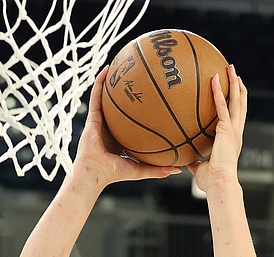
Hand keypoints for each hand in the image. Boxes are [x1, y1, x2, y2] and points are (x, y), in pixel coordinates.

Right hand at [74, 73, 182, 188]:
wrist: (95, 173)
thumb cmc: (114, 174)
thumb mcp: (141, 169)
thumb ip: (159, 169)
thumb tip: (181, 169)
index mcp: (121, 139)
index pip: (132, 122)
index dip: (141, 111)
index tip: (153, 100)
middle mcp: (111, 128)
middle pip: (120, 106)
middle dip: (128, 91)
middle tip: (140, 77)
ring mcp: (100, 121)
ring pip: (107, 98)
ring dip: (113, 81)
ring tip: (121, 64)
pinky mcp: (92, 117)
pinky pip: (96, 96)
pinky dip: (100, 82)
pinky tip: (108, 69)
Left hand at [190, 68, 247, 191]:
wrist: (219, 184)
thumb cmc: (212, 183)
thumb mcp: (201, 170)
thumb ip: (196, 162)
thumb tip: (186, 161)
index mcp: (232, 140)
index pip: (236, 118)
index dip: (236, 104)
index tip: (234, 93)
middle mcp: (236, 132)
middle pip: (240, 104)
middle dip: (238, 87)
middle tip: (234, 74)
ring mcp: (234, 129)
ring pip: (236, 100)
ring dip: (233, 82)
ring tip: (229, 68)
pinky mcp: (227, 129)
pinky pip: (222, 106)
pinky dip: (218, 91)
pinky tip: (214, 79)